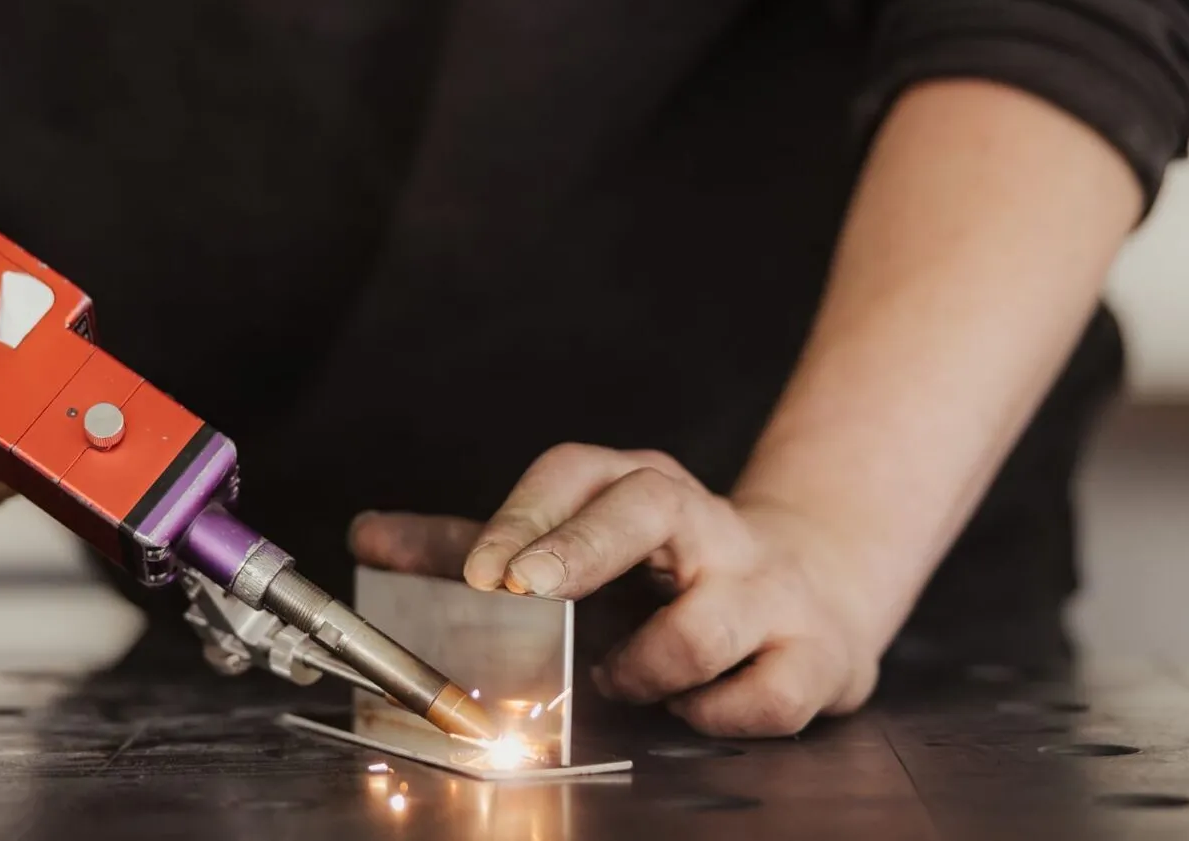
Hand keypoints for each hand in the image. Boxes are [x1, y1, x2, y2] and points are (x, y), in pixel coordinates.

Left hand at [349, 444, 885, 736]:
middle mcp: (706, 526)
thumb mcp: (575, 544)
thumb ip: (470, 548)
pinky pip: (760, 697)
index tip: (478, 571)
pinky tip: (693, 706)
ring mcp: (767, 588)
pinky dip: (715, 714)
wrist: (819, 584)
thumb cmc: (671, 571)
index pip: (579, 474)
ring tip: (619, 678)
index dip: (523, 515)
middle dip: (584, 547)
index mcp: (640, 487)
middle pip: (651, 507)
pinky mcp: (813, 655)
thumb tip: (369, 537)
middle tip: (527, 589)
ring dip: (647, 666)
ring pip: (706, 624)